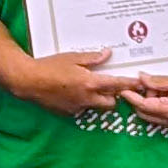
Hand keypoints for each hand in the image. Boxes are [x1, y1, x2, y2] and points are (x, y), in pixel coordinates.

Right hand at [6, 48, 141, 118]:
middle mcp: (86, 98)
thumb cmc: (49, 66)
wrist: (28, 81)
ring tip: (89, 87)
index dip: (130, 85)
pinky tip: (72, 92)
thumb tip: (108, 54)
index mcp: (90, 83)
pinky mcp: (68, 113)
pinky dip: (82, 102)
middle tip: (110, 85)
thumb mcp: (72, 58)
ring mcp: (77, 107)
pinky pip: (82, 108)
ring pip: (96, 106)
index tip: (139, 83)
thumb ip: (92, 58)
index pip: (117, 85)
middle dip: (114, 95)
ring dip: (98, 99)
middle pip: (111, 102)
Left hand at [118, 71, 167, 130]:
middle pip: (144, 113)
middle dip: (141, 99)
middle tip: (147, 84)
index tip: (123, 89)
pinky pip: (160, 118)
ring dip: (150, 103)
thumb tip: (140, 78)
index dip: (131, 97)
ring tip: (162, 88)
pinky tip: (167, 96)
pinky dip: (158, 108)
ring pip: (151, 116)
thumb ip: (157, 82)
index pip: (142, 105)